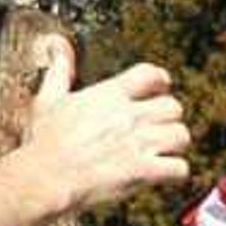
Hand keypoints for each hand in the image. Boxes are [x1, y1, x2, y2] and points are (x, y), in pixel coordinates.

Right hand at [23, 59, 191, 216]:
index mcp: (109, 95)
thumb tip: (58, 46)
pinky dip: (175, 172)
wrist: (44, 178)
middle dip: (169, 117)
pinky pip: (179, 168)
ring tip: (164, 150)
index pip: (150, 74)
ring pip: (181, 135)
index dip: (160, 80)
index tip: (161, 86)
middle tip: (159, 126)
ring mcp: (138, 144)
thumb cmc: (44, 143)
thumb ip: (60, 71)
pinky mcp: (142, 171)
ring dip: (174, 144)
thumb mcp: (48, 99)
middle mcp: (128, 116)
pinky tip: (164, 174)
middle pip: (173, 106)